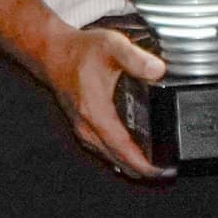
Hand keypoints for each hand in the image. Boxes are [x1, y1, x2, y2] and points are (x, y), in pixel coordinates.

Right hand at [45, 21, 168, 179]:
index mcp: (96, 112)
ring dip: (130, 162)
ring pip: (109, 156)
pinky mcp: (81, 126)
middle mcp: (87, 126)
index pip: (123, 148)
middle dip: (141, 168)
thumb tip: (157, 71)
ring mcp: (83, 129)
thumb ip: (135, 58)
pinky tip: (130, 151)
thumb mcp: (111, 46)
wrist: (51, 52)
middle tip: (166, 170)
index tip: (162, 171)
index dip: (144, 164)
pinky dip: (118, 154)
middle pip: (117, 158)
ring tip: (153, 163)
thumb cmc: (78, 51)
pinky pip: (102, 148)